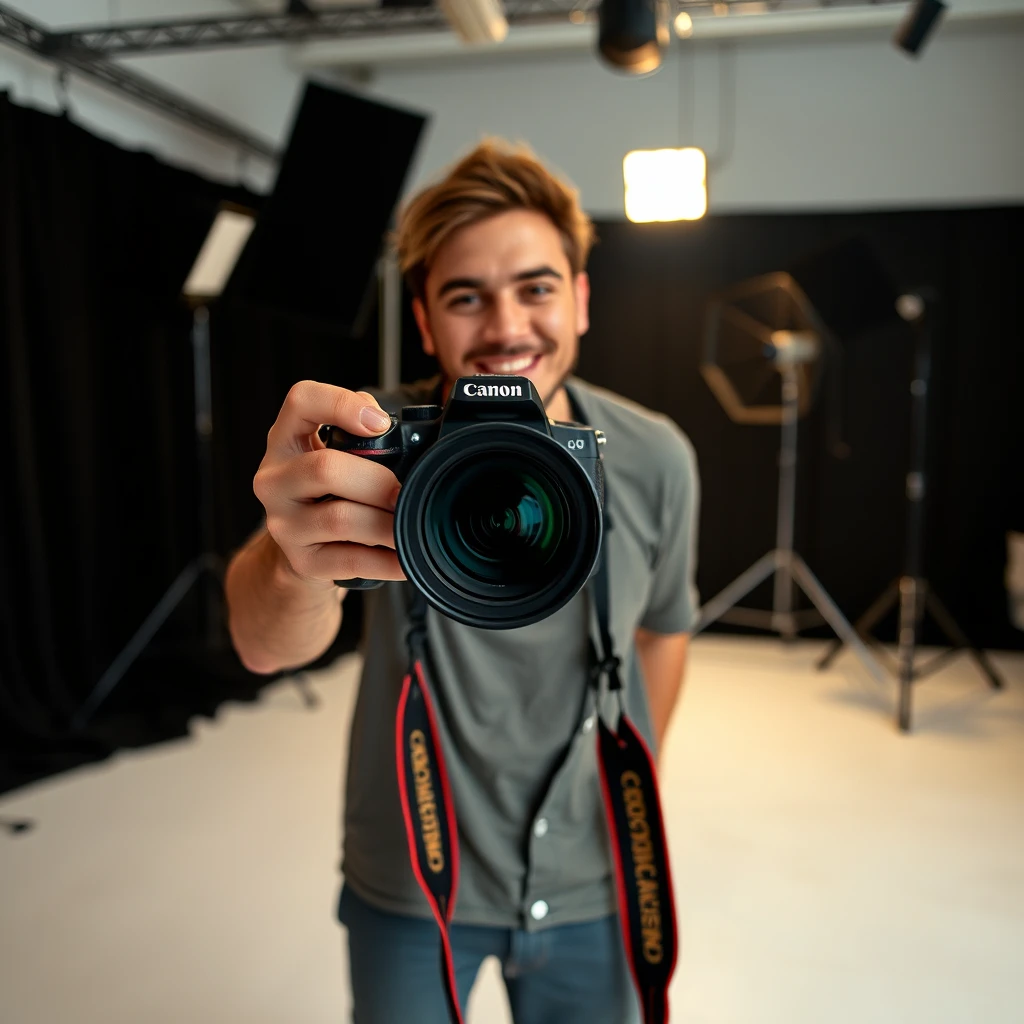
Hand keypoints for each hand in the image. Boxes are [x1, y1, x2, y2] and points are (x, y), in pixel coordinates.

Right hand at [253, 381, 407, 588]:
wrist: (305, 551)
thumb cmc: (332, 494)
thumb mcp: (339, 457)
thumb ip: (365, 439)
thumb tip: (402, 439)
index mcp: (287, 440)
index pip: (301, 401)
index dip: (341, 404)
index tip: (380, 423)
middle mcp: (275, 478)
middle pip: (326, 468)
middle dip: (378, 481)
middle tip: (405, 492)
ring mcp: (283, 522)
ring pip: (341, 518)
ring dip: (387, 524)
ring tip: (411, 525)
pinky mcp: (301, 560)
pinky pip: (351, 560)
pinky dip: (387, 561)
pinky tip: (406, 558)